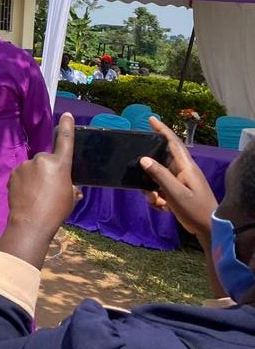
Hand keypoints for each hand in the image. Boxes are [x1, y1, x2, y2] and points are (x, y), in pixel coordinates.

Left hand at [0, 113, 79, 268]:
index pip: (65, 141)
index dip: (67, 127)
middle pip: (46, 161)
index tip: (67, 115)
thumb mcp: (71, 198)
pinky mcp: (13, 172)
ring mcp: (25, 165)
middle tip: (48, 189)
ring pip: (33, 168)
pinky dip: (24, 182)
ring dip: (35, 177)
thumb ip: (70, 186)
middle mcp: (41, 159)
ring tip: (36, 195)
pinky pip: (22, 174)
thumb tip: (69, 186)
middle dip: (48, 171)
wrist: (30, 222)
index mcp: (60, 164)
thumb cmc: (56, 211)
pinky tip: (26, 195)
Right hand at [141, 118, 216, 240]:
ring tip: (155, 201)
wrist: (209, 229)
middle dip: (148, 170)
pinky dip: (157, 197)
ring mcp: (180, 181)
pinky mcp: (178, 192)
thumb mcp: (175, 193)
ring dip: (151, 189)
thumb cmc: (195, 209)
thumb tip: (144, 159)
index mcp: (186, 167)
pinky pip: (160, 188)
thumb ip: (159, 175)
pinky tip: (161, 208)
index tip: (150, 119)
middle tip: (139, 176)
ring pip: (157, 177)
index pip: (173, 142)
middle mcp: (183, 171)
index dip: (162, 130)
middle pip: (160, 161)